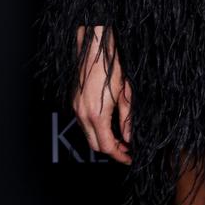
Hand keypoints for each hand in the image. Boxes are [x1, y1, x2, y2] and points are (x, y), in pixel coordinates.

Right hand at [72, 25, 132, 163]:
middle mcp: (83, 114)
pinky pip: (83, 123)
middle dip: (111, 150)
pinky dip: (94, 128)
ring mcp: (76, 108)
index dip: (119, 155)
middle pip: (95, 145)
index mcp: (97, 114)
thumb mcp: (126, 94)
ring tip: (119, 136)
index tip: (129, 156)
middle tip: (125, 149)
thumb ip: (126, 119)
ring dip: (102, 139)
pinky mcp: (74, 102)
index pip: (107, 146)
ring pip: (88, 135)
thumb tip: (129, 137)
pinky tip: (107, 123)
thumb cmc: (112, 66)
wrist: (96, 49)